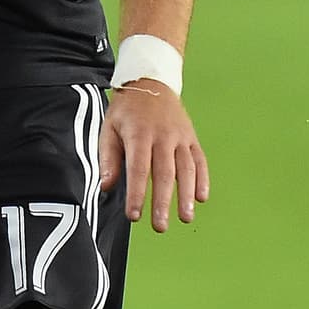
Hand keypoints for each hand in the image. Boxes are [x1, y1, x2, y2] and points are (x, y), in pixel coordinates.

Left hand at [99, 82, 209, 230]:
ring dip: (186, 195)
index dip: (136, 193)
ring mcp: (180, 137)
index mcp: (139, 134)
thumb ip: (107, 158)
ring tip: (185, 218)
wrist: (151, 82)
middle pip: (164, 173)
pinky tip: (201, 198)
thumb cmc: (127, 110)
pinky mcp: (191, 138)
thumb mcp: (109, 128)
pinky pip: (199, 160)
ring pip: (186, 169)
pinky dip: (203, 180)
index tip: (134, 215)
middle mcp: (162, 136)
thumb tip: (106, 186)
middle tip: (160, 226)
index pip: (137, 169)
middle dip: (163, 202)